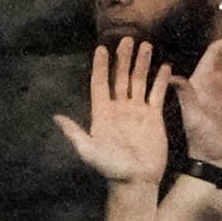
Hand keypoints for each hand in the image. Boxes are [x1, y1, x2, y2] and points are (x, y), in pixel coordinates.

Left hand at [57, 38, 173, 187]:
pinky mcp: (153, 117)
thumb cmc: (110, 168)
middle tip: (127, 39)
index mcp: (102, 114)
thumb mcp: (89, 151)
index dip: (100, 67)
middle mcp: (118, 109)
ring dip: (142, 64)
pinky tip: (165, 66)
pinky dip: (160, 80)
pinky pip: (157, 94)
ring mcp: (136, 111)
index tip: (101, 48)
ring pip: (139, 81)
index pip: (100, 84)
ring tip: (146, 45)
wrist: (136, 181)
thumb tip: (56, 118)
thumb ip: (74, 133)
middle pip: (120, 78)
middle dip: (123, 58)